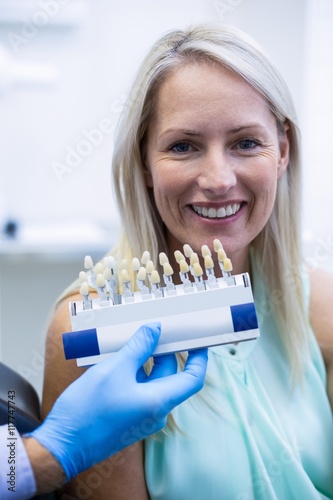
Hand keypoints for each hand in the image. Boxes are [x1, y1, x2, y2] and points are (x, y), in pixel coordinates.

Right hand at [30, 323, 207, 480]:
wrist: (62, 445)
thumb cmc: (87, 411)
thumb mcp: (115, 369)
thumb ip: (139, 347)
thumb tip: (154, 330)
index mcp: (159, 402)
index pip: (193, 378)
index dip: (199, 358)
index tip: (198, 340)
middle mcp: (155, 412)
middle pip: (170, 375)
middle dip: (164, 351)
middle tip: (155, 330)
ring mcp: (141, 416)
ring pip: (151, 381)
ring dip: (144, 361)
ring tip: (130, 341)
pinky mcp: (128, 417)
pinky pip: (138, 390)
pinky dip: (133, 373)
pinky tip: (118, 360)